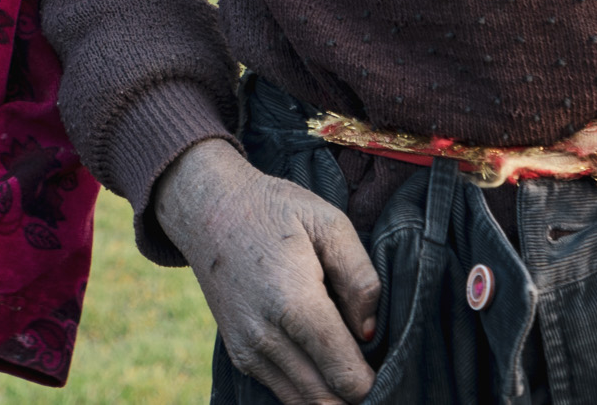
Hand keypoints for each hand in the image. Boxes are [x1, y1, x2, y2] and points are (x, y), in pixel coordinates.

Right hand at [154, 138, 379, 404]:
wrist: (208, 210)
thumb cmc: (274, 210)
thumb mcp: (328, 221)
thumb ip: (360, 276)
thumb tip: (371, 332)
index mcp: (294, 303)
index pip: (346, 378)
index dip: (376, 381)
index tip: (388, 363)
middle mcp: (266, 338)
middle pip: (328, 402)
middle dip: (358, 393)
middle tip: (376, 367)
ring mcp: (249, 352)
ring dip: (333, 393)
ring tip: (349, 359)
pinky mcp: (241, 357)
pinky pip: (285, 393)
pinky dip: (310, 388)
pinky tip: (323, 357)